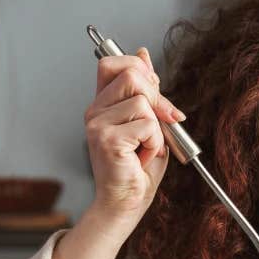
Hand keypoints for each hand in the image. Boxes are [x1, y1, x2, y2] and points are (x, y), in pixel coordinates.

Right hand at [83, 46, 184, 228]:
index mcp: (101, 104)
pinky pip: (147, 125)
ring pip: (142, 101)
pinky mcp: (107, 139)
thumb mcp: (148, 122)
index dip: (138, 69)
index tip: (154, 95)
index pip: (112, 63)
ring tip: (147, 147)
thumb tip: (143, 54)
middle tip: (163, 123)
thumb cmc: (137, 170)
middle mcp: (94, 111)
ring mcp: (97, 124)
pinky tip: (143, 157)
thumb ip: (146, 90)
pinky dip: (155, 142)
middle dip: (157, 98)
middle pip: (131, 75)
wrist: (125, 204)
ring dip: (157, 128)